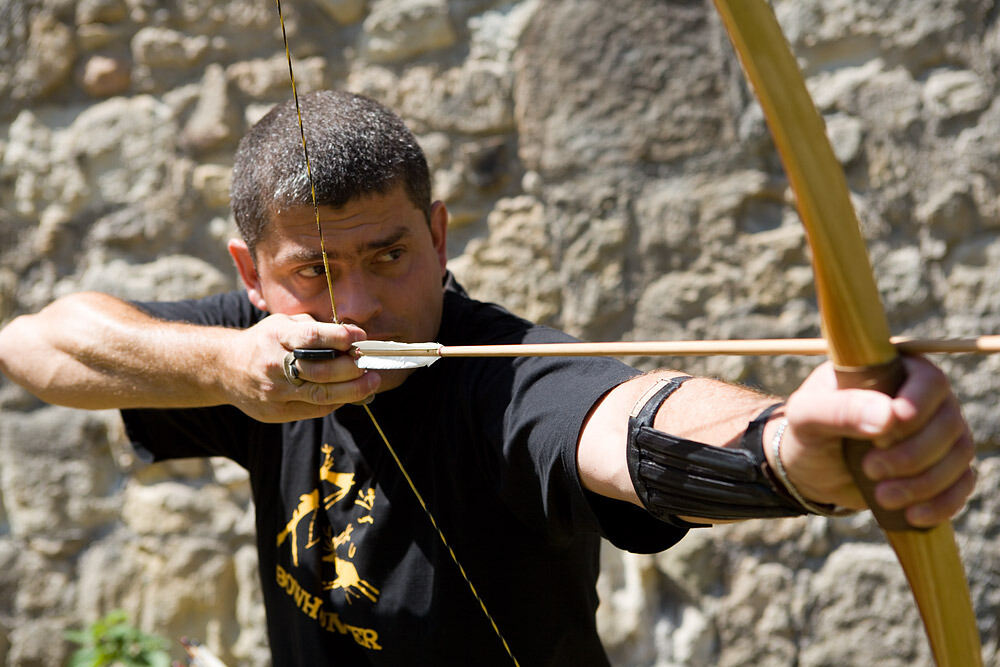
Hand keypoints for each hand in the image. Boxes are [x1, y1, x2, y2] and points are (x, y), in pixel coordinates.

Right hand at [223, 313, 379, 421]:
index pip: (310, 338)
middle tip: (371, 364)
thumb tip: (350, 335)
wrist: (224, 368)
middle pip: (320, 372)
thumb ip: (313, 328)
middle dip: (352, 368)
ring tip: (371, 382)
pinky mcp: (276, 412)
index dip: (338, 337)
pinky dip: (337, 401)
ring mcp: (274, 392)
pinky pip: (314, 410)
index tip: (360, 337)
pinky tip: (350, 393)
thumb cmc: (264, 341)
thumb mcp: (283, 323)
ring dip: (352, 390)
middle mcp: (273, 365)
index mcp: (275, 337)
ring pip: (320, 395)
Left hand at [777, 356, 975, 526]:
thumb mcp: (807, 415)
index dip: (918, 404)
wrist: (811, 468)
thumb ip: (840, 409)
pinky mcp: (943, 467)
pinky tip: (913, 515)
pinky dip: (942, 502)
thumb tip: (888, 416)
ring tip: (882, 496)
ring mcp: (939, 432)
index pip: (928, 380)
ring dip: (925, 482)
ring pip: (959, 454)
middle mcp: (925, 397)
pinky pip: (962, 483)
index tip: (892, 426)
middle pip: (948, 422)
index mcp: (894, 369)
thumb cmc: (808, 430)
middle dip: (913, 454)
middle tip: (871, 469)